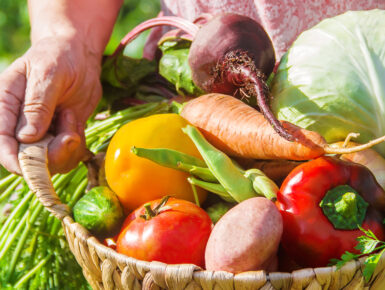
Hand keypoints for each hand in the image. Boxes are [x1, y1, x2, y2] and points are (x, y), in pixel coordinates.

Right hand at [0, 36, 101, 174]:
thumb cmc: (58, 57)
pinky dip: (76, 147)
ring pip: (50, 160)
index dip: (13, 159)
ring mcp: (42, 132)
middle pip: (27, 157)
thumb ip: (37, 104)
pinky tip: (77, 124)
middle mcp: (21, 123)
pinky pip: (68, 155)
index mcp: (6, 105)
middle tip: (70, 134)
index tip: (31, 167)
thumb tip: (27, 137)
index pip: (1, 140)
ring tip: (71, 117)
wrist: (79, 56)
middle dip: (51, 155)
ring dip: (67, 149)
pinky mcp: (61, 135)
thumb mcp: (47, 74)